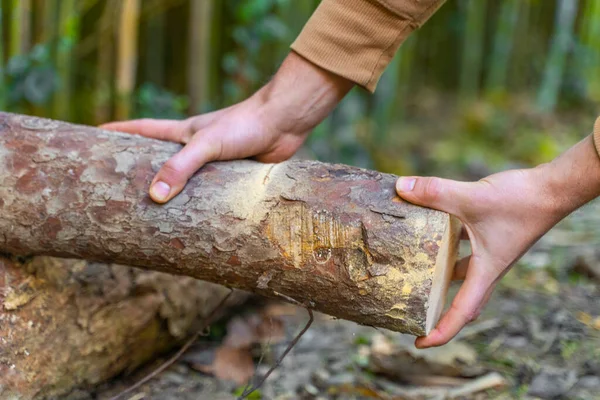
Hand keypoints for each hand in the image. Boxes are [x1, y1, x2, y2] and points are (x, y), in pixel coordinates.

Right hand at [101, 52, 352, 202]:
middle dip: (141, 170)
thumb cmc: (245, 124)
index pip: (142, 130)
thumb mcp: (207, 143)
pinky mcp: (232, 176)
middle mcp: (195, 148)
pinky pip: (211, 193)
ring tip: (155, 217)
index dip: (118, 132)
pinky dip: (202, 205)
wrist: (284, 122)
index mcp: (183, 133)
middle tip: (119, 189)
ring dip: (174, 194)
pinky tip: (196, 221)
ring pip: (187, 181)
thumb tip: (155, 196)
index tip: (94, 135)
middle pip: (161, 159)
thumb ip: (182, 167)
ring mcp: (214, 162)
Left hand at [396, 136, 599, 347]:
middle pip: (462, 301)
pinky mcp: (491, 236)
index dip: (440, 333)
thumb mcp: (471, 198)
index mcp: (485, 272)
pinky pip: (464, 251)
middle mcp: (488, 268)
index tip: (419, 343)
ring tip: (415, 275)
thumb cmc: (521, 201)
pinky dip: (447, 248)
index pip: (461, 313)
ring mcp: (491, 253)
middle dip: (438, 312)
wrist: (553, 189)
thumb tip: (400, 188)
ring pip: (462, 274)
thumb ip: (435, 192)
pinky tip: (430, 232)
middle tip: (414, 314)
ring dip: (440, 278)